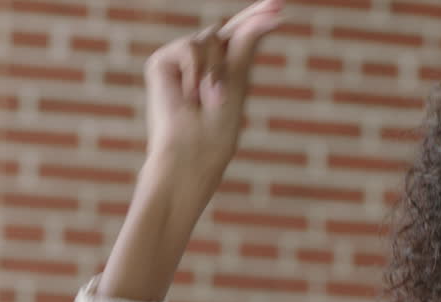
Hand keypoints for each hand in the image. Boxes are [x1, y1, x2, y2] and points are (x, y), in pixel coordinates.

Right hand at [143, 0, 283, 175]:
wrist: (193, 148)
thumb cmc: (218, 127)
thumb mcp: (238, 80)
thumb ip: (246, 44)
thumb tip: (272, 15)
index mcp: (222, 72)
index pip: (238, 38)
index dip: (255, 19)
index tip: (278, 4)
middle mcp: (201, 64)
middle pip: (225, 31)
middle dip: (251, 21)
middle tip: (269, 21)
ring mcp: (181, 63)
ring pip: (209, 38)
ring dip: (216, 70)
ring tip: (209, 98)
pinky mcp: (161, 64)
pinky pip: (189, 47)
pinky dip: (196, 71)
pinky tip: (189, 94)